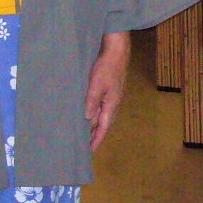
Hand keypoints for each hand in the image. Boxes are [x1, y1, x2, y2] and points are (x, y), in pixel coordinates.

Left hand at [85, 32, 130, 150]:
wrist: (118, 50)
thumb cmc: (107, 67)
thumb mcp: (96, 84)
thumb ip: (92, 101)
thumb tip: (88, 119)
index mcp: (112, 104)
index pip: (104, 128)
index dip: (96, 140)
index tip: (89, 151)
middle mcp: (114, 103)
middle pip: (104, 124)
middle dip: (95, 135)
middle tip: (85, 145)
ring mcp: (113, 96)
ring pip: (104, 115)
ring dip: (95, 125)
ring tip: (85, 133)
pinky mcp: (111, 90)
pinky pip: (103, 107)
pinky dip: (96, 114)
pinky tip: (89, 113)